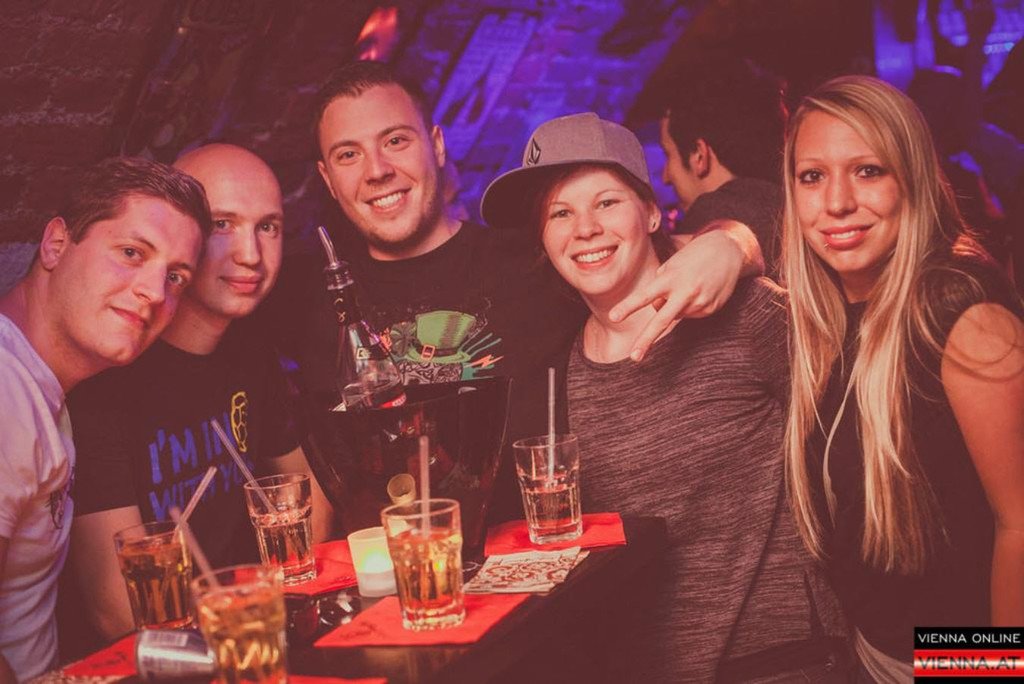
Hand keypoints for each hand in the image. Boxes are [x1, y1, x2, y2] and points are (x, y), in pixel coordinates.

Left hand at [609, 221, 757, 360]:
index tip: (613, 317)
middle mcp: (686, 292)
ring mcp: (700, 303)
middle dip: (647, 339)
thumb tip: (658, 309)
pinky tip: (699, 291)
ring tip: (688, 285)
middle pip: (662, 320)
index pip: (645, 295)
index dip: (628, 307)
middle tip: (634, 357)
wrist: (728, 250)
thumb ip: (660, 287)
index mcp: (671, 278)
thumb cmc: (692, 255)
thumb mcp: (671, 265)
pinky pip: (690, 314)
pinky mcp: (711, 309)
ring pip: (675, 315)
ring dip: (674, 306)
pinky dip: (688, 306)